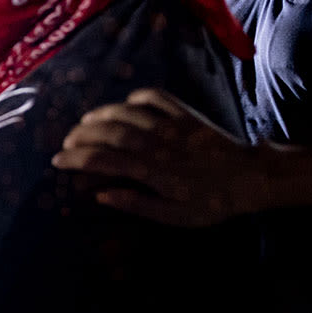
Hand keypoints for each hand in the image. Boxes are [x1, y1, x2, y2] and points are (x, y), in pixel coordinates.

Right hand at [50, 88, 267, 225]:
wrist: (252, 178)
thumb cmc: (211, 203)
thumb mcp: (175, 216)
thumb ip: (137, 204)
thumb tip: (101, 195)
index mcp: (153, 172)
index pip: (104, 161)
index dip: (77, 159)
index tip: (58, 162)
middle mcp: (158, 144)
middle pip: (111, 132)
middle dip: (82, 135)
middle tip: (67, 143)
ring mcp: (173, 125)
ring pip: (128, 111)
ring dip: (102, 113)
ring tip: (85, 122)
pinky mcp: (186, 115)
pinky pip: (156, 97)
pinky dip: (137, 96)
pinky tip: (126, 102)